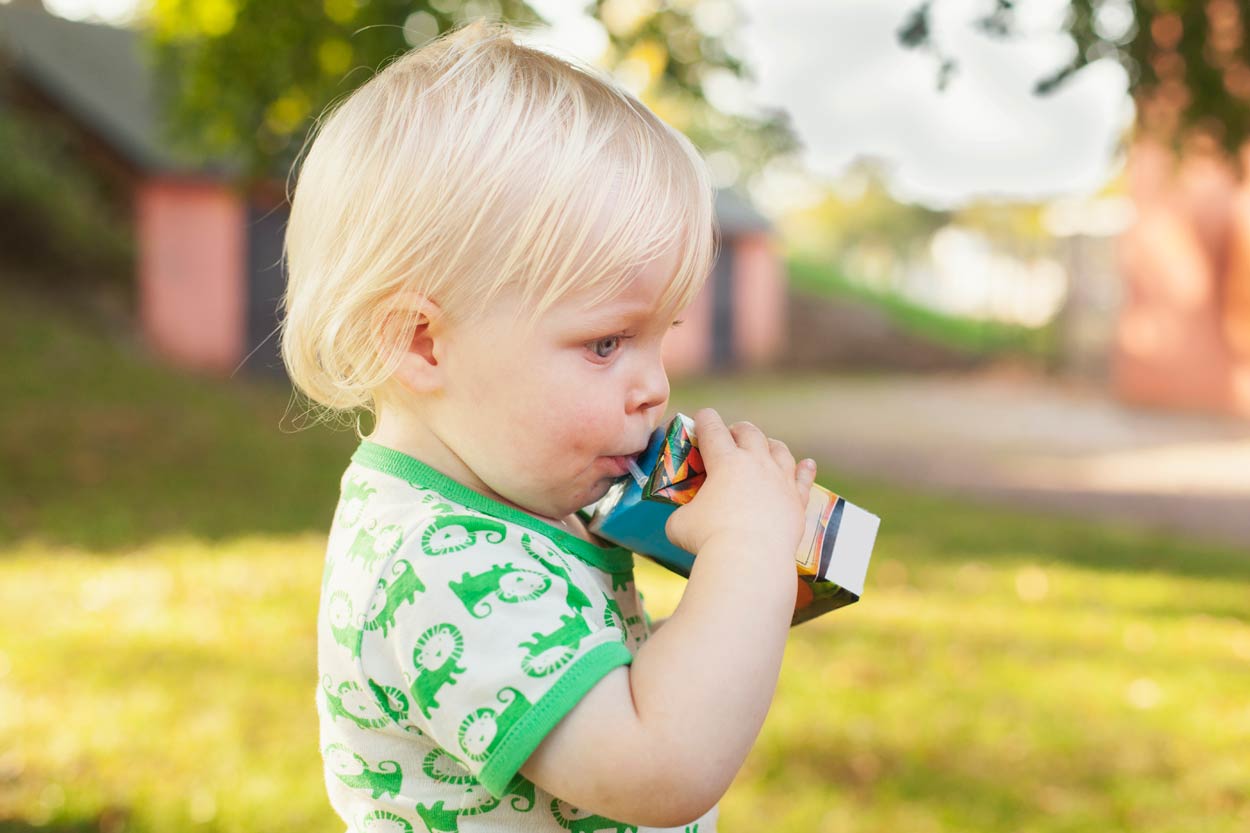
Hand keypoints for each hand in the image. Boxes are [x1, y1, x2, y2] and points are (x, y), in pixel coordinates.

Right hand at [663, 408, 816, 560]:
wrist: (751, 560)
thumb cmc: (709, 539)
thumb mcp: (679, 523)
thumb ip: (684, 512)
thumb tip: (685, 518)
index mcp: (724, 461)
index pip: (712, 428)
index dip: (704, 420)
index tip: (701, 418)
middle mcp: (756, 463)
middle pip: (750, 433)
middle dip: (738, 429)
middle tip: (732, 435)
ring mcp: (780, 480)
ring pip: (779, 450)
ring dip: (770, 444)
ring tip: (766, 446)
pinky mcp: (797, 501)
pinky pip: (804, 478)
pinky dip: (805, 469)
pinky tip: (807, 464)